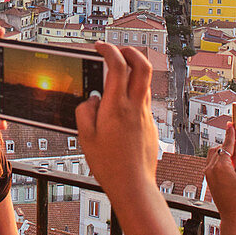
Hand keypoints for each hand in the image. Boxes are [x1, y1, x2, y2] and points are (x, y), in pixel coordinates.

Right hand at [76, 44, 157, 190]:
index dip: (109, 50)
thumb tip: (91, 99)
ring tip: (118, 74)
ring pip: (146, 81)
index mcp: (116, 107)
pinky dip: (134, 90)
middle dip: (130, 50)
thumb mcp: (85, 137)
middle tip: (117, 50)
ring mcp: (145, 115)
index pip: (118, 66)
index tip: (100, 47)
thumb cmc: (109, 166)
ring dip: (133, 70)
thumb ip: (85, 112)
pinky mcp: (150, 124)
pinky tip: (122, 101)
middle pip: (143, 65)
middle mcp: (135, 107)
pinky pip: (145, 98)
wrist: (134, 186)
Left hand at [205, 127, 235, 222]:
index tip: (231, 125)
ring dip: (223, 153)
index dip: (230, 134)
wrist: (233, 214)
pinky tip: (229, 165)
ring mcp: (207, 173)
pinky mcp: (207, 178)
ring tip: (235, 160)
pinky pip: (211, 163)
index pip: (226, 145)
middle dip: (227, 146)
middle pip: (218, 148)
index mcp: (221, 166)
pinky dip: (219, 160)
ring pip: (213, 155)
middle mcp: (210, 168)